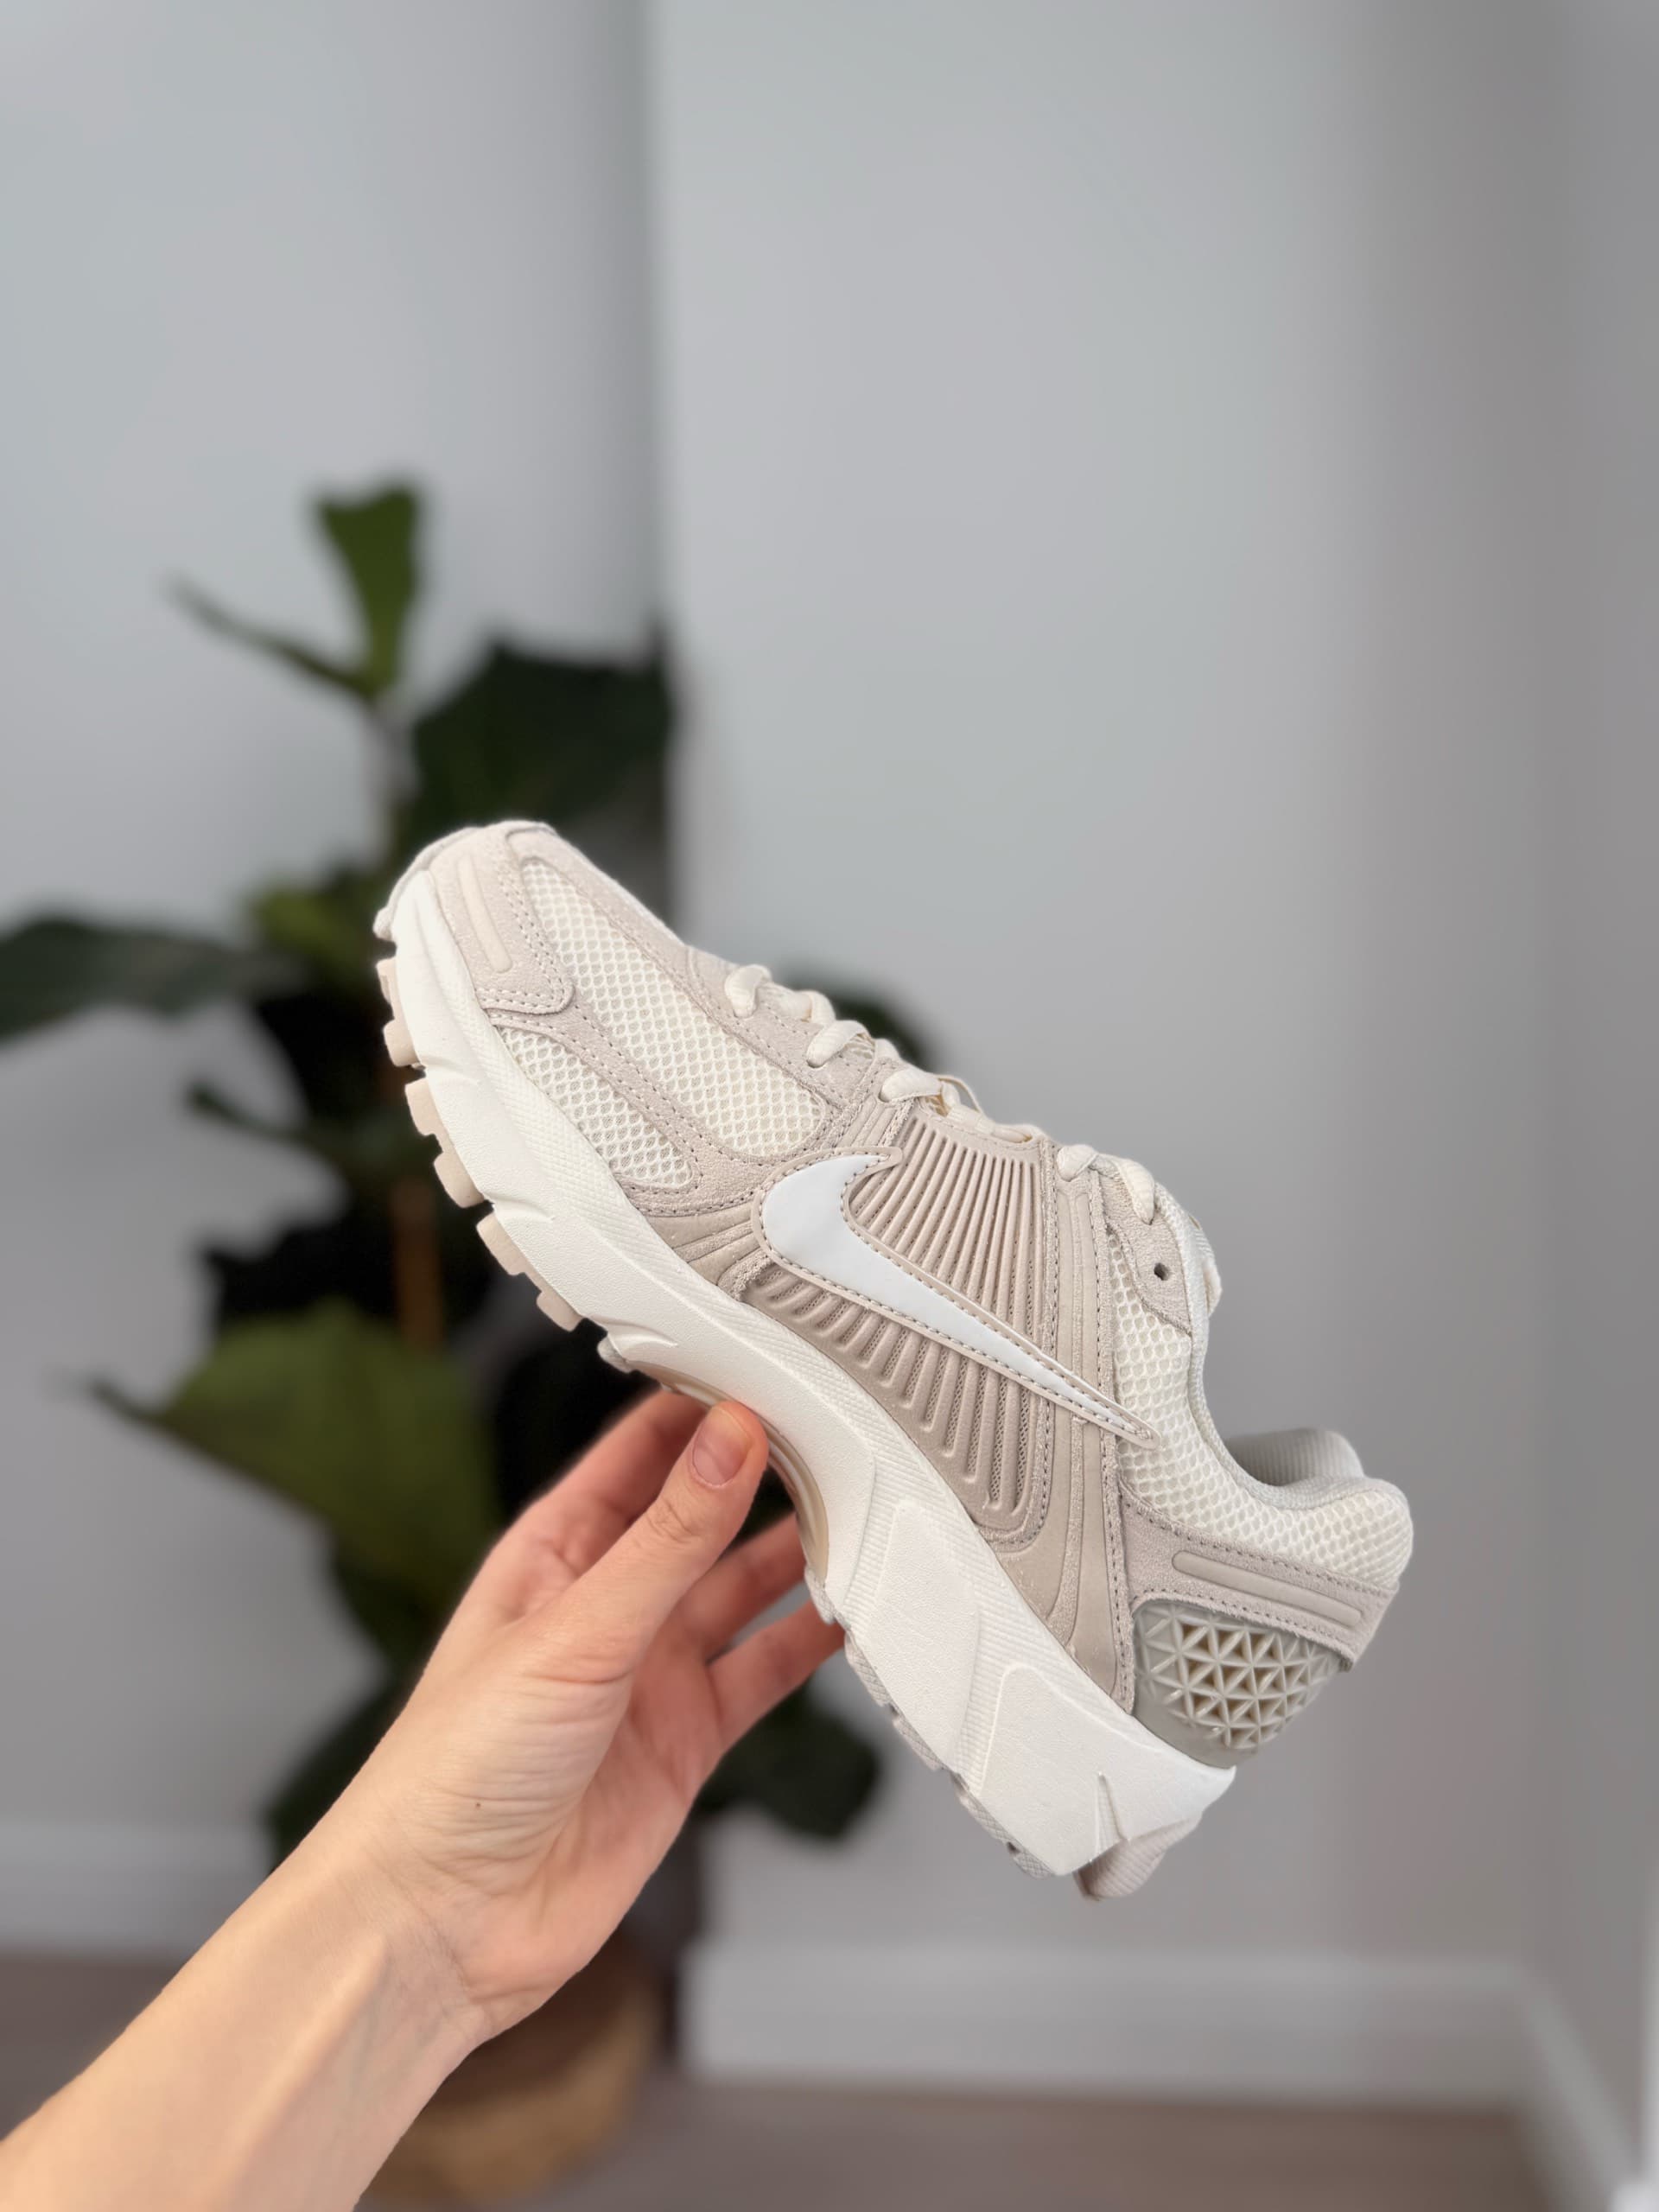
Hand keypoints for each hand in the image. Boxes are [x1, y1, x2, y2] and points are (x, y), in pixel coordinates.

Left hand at [313, 1390, 840, 2046]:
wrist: (443, 1927)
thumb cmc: (451, 1775)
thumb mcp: (572, 1633)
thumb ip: (667, 1540)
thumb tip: (730, 1439)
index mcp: (552, 1553)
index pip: (639, 1451)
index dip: (702, 1404)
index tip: (769, 1362)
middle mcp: (604, 1605)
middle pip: (701, 1515)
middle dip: (764, 1472)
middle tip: (840, 1426)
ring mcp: (648, 1673)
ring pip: (741, 1588)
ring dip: (797, 1551)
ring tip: (865, 1505)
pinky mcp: (685, 1741)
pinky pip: (762, 1672)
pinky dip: (809, 1642)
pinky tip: (851, 1610)